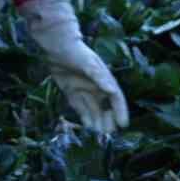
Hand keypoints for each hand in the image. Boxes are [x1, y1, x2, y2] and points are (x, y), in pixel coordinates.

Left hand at [21, 0, 128, 133]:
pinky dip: (84, 116)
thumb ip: (100, 77)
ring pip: (93, 109)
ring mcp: (83, 89)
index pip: (116, 99)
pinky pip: (79, 107)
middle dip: (108, 120)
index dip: (120, 111)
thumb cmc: (76, 53)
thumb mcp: (89, 64)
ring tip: (98, 134)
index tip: (122, 125)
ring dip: (97, 121)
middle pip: (105, 107)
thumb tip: (112, 90)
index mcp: (104, 80)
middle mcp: (96, 86)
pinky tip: (87, 126)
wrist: (56, 46)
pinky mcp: (71, 91)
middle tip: (108, 134)